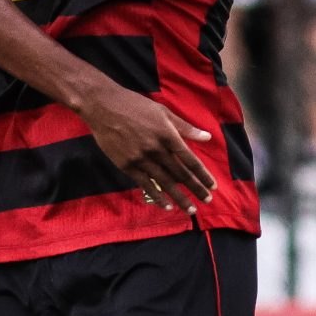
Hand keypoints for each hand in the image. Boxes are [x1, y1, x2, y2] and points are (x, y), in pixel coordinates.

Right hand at [78, 82, 217, 212]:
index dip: (202, 174)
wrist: (103, 107)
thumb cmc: (134, 105)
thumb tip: (207, 137)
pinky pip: (146, 185)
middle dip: (196, 189)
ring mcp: (141, 159)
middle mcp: (156, 150)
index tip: (212, 185)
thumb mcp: (163, 112)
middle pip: (181, 174)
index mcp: (168, 135)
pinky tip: (167, 206)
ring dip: (180, 198)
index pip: (190, 159)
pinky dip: (157, 197)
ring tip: (191, 209)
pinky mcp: (127, 166)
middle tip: (207, 200)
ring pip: (165, 183)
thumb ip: (185, 127)